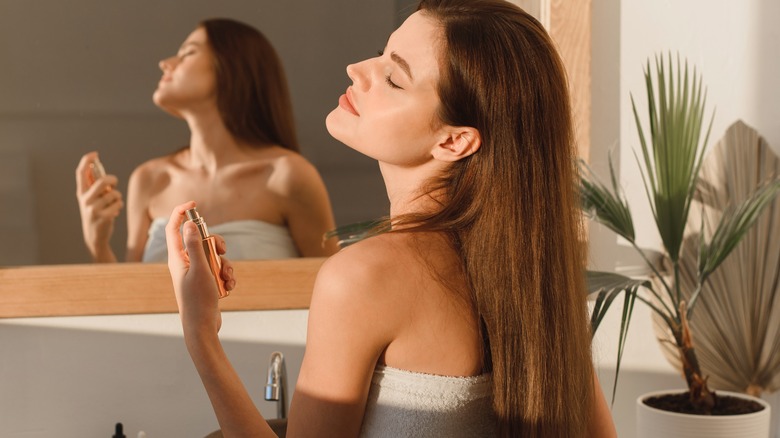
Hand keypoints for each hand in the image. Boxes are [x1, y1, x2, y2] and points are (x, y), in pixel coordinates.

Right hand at [75, 151, 122, 260]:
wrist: (94, 237)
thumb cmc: (96, 214)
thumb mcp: (91, 199)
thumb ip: (95, 185)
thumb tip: (97, 166)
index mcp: (81, 193)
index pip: (80, 173)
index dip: (86, 161)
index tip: (94, 153)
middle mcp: (85, 200)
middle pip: (103, 181)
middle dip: (112, 180)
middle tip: (114, 182)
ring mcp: (93, 209)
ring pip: (114, 194)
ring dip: (117, 198)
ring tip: (112, 204)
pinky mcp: (103, 217)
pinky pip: (118, 204)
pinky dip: (119, 206)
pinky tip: (114, 212)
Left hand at [166, 201, 235, 338]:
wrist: (203, 327)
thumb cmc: (198, 301)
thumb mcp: (199, 270)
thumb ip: (195, 246)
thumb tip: (190, 224)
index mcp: (177, 258)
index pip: (174, 228)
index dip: (180, 213)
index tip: (193, 204)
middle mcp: (185, 263)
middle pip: (200, 240)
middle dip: (215, 244)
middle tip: (222, 250)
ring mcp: (196, 273)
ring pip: (214, 256)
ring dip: (225, 264)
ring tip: (227, 278)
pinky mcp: (206, 282)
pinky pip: (219, 270)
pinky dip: (227, 276)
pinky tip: (228, 287)